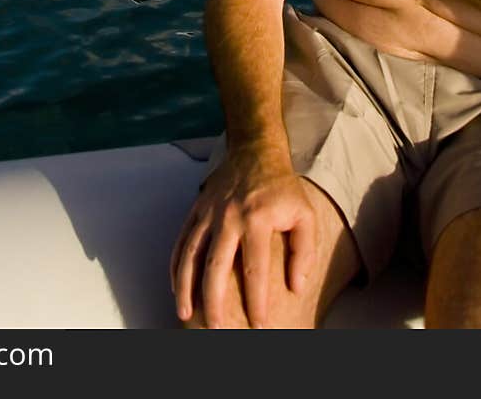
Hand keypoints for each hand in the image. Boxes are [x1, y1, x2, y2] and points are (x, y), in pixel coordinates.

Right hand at [170, 152, 317, 327]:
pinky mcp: (196, 208)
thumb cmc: (282, 189)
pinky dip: (175, 265)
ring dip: (185, 286)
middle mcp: (229, 216)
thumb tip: (296, 287)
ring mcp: (209, 212)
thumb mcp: (304, 215)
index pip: (255, 267)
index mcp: (258, 218)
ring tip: (184, 315)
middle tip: (216, 330)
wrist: (255, 150)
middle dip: (214, 301)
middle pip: (216, 265)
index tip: (259, 325)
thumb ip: (304, 252)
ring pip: (190, 253)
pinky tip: (175, 287)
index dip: (257, 300)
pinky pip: (181, 240)